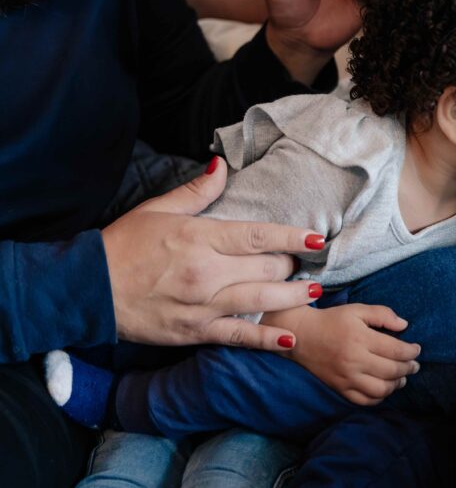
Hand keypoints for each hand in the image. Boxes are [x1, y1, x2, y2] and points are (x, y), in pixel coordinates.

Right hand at [102, 157, 325, 350]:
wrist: (87, 290)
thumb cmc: (123, 245)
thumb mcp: (158, 209)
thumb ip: (198, 191)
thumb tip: (222, 165)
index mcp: (200, 237)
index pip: (260, 236)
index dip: (293, 237)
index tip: (318, 239)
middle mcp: (207, 272)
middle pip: (268, 268)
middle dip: (292, 265)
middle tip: (304, 263)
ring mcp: (203, 305)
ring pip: (262, 301)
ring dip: (294, 297)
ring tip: (315, 292)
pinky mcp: (195, 332)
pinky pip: (239, 336)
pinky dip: (267, 340)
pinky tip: (290, 339)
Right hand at [269, 302, 420, 404]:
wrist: (301, 336)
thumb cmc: (332, 320)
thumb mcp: (357, 310)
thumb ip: (382, 314)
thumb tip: (404, 326)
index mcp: (360, 339)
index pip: (396, 350)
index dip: (411, 352)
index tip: (417, 349)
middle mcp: (354, 361)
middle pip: (391, 371)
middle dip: (408, 368)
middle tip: (414, 365)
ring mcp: (346, 378)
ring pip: (380, 390)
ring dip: (396, 385)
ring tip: (402, 378)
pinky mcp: (340, 388)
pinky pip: (364, 400)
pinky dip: (379, 397)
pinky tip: (384, 388)